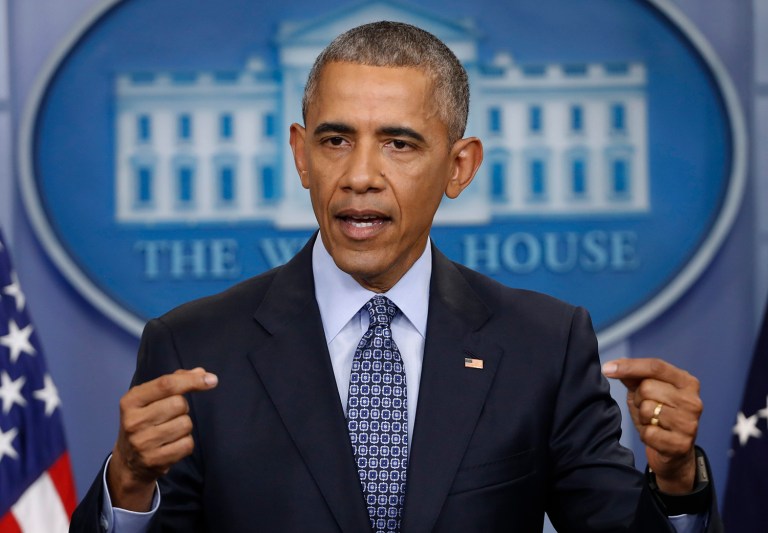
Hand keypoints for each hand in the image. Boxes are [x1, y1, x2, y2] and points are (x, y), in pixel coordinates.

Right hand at [107, 367, 217, 510]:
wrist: (128, 462)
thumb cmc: (145, 422)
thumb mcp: (150, 399)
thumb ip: (175, 381)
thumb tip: (202, 373)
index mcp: (131, 401)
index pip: (166, 384)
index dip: (192, 380)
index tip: (211, 380)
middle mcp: (133, 421)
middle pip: (179, 404)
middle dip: (183, 407)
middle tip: (171, 415)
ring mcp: (142, 443)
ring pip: (186, 424)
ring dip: (185, 426)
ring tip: (170, 431)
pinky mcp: (154, 461)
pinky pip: (187, 444)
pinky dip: (185, 443)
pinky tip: (172, 445)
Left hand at [602, 358, 701, 493]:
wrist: (674, 451)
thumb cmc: (658, 415)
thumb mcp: (645, 392)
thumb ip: (633, 377)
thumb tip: (614, 365)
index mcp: (686, 382)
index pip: (656, 366)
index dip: (629, 366)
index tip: (606, 368)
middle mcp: (693, 401)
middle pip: (647, 388)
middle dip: (638, 398)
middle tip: (646, 408)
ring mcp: (689, 423)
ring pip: (647, 410)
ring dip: (642, 417)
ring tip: (653, 422)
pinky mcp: (682, 444)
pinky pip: (648, 433)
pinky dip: (645, 434)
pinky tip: (655, 436)